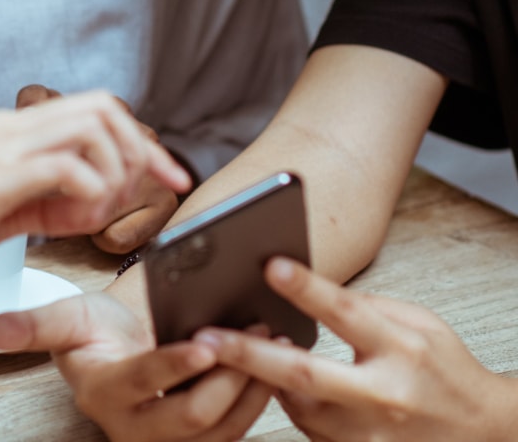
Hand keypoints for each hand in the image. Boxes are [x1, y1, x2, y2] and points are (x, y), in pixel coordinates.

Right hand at [0, 90, 191, 301]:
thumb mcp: (5, 208)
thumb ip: (49, 195)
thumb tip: (97, 197)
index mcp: (10, 129)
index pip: (94, 108)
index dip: (142, 139)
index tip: (169, 178)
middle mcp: (7, 126)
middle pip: (103, 108)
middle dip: (144, 151)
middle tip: (156, 193)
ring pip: (92, 130)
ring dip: (116, 176)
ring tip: (98, 219)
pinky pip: (66, 169)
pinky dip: (90, 196)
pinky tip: (74, 226)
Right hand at [0, 291, 272, 440]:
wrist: (120, 346)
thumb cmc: (95, 327)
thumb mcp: (64, 317)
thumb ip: (28, 325)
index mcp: (103, 394)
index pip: (142, 383)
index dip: (172, 366)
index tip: (202, 343)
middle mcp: (135, 430)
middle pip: (191, 417)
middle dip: (226, 379)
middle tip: (250, 337)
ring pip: (223, 428)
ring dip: (251, 385)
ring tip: (268, 339)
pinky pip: (239, 429)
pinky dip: (260, 395)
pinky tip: (272, 357)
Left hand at [194, 257, 516, 441]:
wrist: (485, 435)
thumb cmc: (446, 369)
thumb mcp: (418, 322)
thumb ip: (364, 306)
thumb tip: (304, 287)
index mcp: (402, 349)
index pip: (346, 314)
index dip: (306, 289)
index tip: (269, 264)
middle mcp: (384, 397)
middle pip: (305, 375)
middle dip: (248, 355)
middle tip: (203, 336)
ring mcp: (370, 438)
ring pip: (296, 406)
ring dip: (261, 377)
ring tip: (228, 349)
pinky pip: (308, 428)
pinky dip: (288, 402)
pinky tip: (271, 379)